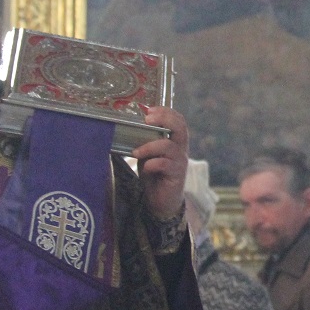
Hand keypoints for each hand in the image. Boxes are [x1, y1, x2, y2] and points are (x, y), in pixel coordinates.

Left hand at [130, 107, 189, 221]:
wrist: (162, 201)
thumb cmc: (154, 174)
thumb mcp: (148, 154)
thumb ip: (145, 141)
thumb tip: (129, 126)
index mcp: (175, 141)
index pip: (178, 119)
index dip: (165, 111)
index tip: (148, 109)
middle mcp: (181, 149)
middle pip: (180, 127)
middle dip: (164, 119)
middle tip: (147, 120)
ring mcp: (180, 162)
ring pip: (169, 146)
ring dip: (150, 146)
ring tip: (136, 152)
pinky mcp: (176, 175)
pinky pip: (165, 164)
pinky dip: (152, 163)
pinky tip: (145, 167)